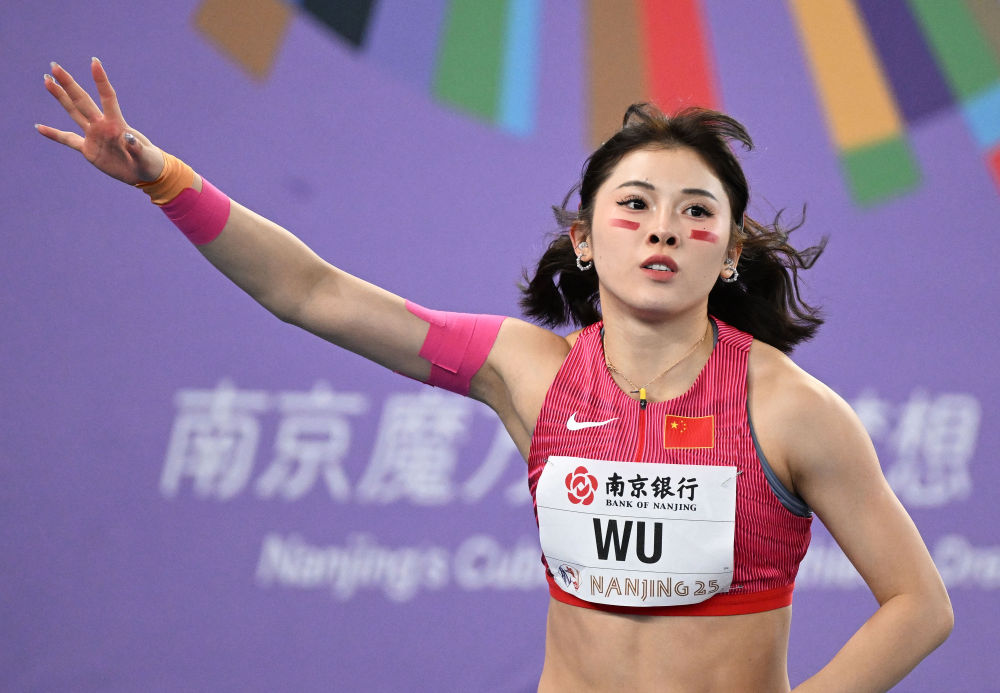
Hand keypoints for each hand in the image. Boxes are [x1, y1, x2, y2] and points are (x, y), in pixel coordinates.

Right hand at [36, 58, 164, 184]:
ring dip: (60, 97)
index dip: (101, 80)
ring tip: (47, 80)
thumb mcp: (145, 156)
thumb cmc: (148, 161)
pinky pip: (68, 140)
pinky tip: (39, 127)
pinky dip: (54, 134)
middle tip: (54, 66)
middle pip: (82, 101)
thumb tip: (128, 138)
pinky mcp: (89, 150)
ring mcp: (94, 136)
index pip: (107, 97)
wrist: (144, 173)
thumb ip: (136, 148)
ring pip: (73, 112)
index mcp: (117, 124)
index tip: (94, 62)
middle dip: (69, 84)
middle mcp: (102, 126)